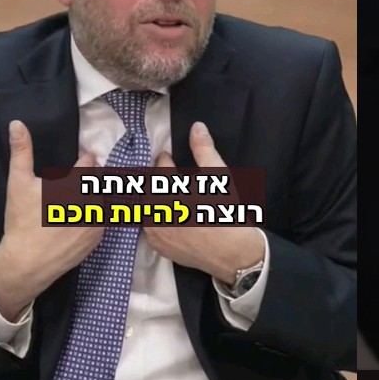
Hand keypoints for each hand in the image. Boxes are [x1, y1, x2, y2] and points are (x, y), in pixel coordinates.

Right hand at [0, 120, 101, 319]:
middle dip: (91, 180)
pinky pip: (103, 220)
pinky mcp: (97, 238)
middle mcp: (93, 201)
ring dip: (96, 198)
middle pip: (100, 182)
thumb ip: (21, 151)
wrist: (27, 262)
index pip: (90, 162)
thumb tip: (17, 123)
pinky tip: (80, 219)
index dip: (85, 159)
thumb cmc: (22, 221)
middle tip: (75, 185)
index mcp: (77, 184)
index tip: (82, 159)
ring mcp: (98, 221)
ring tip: (78, 201)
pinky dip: (96, 216)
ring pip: (104, 201)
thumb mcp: (18, 182)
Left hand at [145, 123, 264, 284]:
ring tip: (167, 197)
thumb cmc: (225, 211)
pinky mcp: (158, 247)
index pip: (159, 168)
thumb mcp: (218, 176)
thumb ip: (204, 149)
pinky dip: (155, 220)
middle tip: (167, 177)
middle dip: (156, 181)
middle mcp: (154, 211)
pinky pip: (149, 229)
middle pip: (148, 189)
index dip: (164, 160)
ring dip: (153, 200)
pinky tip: (167, 218)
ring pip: (146, 209)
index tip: (167, 157)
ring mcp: (154, 232)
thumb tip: (197, 126)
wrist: (232, 253)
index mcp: (166, 190)